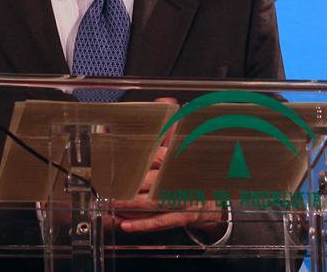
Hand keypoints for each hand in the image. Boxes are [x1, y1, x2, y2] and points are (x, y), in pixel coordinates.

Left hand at [112, 98, 226, 234]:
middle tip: (109, 185)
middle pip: (154, 182)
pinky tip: (125, 224)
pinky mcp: (182, 218)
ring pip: (154, 204)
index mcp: (180, 161)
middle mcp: (180, 181)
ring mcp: (182, 201)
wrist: (217, 198)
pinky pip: (161, 222)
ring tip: (112, 204)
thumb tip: (165, 101)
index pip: (161, 156)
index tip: (124, 157)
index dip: (144, 156)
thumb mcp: (185, 147)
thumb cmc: (194, 172)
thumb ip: (171, 128)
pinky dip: (143, 224)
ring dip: (131, 205)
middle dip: (131, 184)